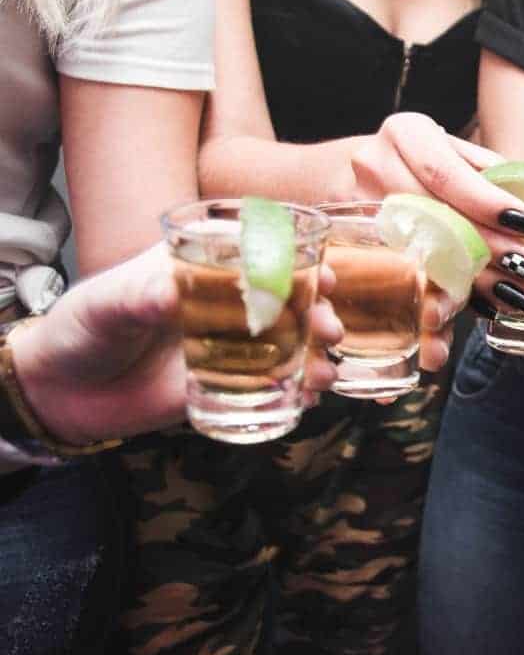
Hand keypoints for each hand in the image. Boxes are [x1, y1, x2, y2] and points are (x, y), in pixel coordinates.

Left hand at [8, 244, 343, 446]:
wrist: (61, 390)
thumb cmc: (82, 327)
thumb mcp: (106, 303)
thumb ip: (137, 296)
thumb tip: (169, 294)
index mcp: (203, 268)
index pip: (263, 256)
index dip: (302, 262)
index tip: (327, 275)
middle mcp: (225, 304)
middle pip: (289, 302)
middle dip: (320, 313)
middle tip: (331, 329)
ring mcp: (229, 345)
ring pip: (288, 345)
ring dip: (316, 356)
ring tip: (325, 373)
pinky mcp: (225, 385)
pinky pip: (269, 387)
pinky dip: (295, 391)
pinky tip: (307, 398)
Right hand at [350, 112, 523, 312]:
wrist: (336, 173)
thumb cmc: (408, 160)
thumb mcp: (445, 149)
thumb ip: (484, 170)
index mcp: (405, 133)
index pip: (447, 172)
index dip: (487, 201)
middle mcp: (374, 165)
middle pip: (436, 214)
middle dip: (487, 245)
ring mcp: (356, 208)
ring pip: (420, 249)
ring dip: (471, 276)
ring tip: (512, 289)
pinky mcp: (351, 243)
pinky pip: (405, 274)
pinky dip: (444, 292)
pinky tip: (477, 303)